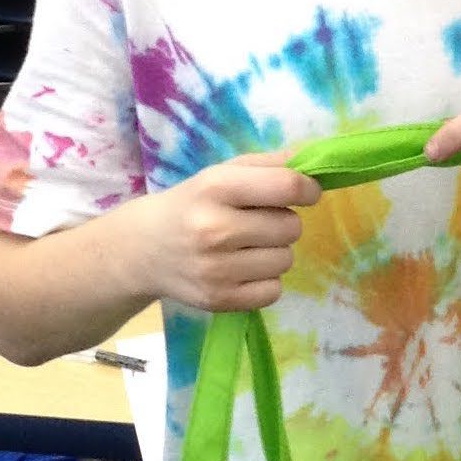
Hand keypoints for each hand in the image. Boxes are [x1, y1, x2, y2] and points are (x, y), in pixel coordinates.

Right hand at [127, 153, 320, 311]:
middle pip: (291, 227)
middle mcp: (214, 228)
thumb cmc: (193, 204)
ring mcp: (215, 268)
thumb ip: (271, 164)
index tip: (306, 193)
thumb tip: (318, 161)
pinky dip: (266, 281)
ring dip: (275, 252)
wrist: (142, 249)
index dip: (308, 189)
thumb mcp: (223, 173)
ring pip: (286, 260)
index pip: (287, 186)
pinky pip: (274, 291)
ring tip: (246, 247)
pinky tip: (242, 269)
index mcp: (216, 187)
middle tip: (257, 223)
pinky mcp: (219, 299)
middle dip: (283, 222)